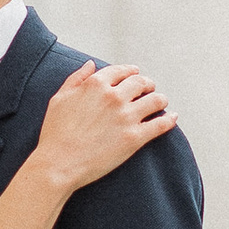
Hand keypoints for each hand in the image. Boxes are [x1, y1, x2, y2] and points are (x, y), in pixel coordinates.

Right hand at [35, 61, 174, 193]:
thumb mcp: (59, 99)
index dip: (130, 72)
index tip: (135, 74)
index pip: (121, 71)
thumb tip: (91, 64)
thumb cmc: (55, 133)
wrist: (58, 164)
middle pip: (141, 83)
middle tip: (149, 88)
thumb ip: (76, 79)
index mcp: (95, 85)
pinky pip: (160, 124)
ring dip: (160, 99)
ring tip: (161, 102)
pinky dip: (170, 120)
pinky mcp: (135, 138)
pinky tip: (172, 118)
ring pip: (155, 100)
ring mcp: (126, 117)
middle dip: (147, 84)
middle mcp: (114, 97)